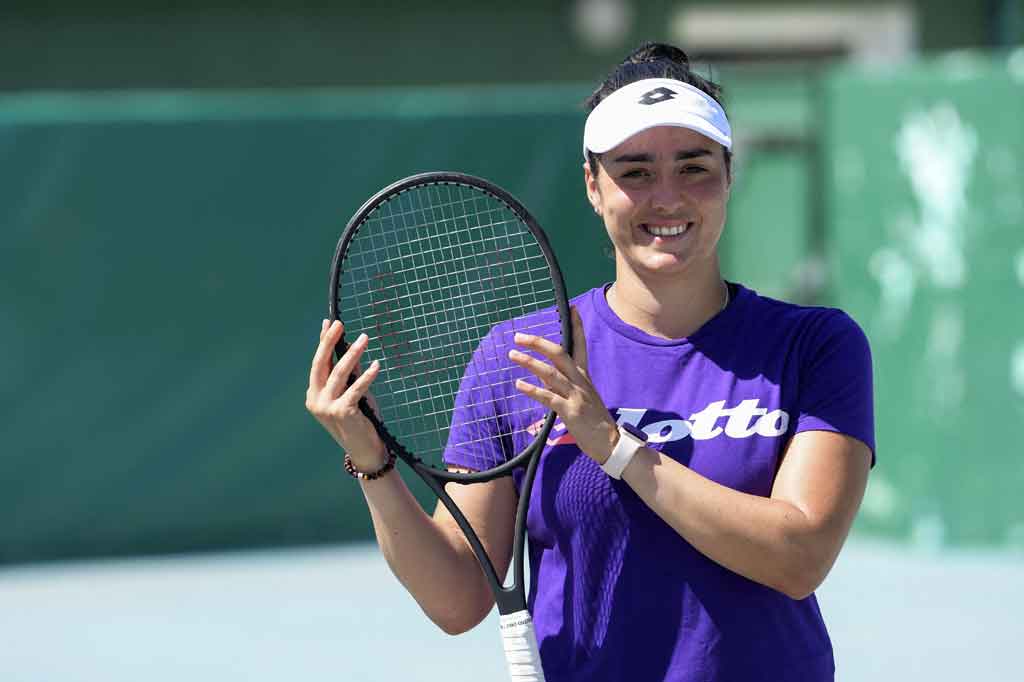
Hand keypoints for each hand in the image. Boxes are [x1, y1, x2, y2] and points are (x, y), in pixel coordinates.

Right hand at [305, 320, 387, 469]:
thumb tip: (351, 347)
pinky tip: (377, 365)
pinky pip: (356, 389)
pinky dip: (367, 376)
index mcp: (314, 395)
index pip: (318, 363)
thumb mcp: (352, 393)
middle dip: (330, 341)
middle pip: (321, 364)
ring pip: (339, 373)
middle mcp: (315, 400)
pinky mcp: (342, 413)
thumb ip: (350, 374)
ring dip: (353, 354)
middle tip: (340, 323)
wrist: (365, 451)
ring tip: (364, 338)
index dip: (323, 342)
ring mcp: (326, 407)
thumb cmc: (360, 420)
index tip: (328, 322)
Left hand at [507, 307, 618, 463]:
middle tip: (519, 336)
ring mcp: (576, 396)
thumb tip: (540, 374)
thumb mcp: (579, 396)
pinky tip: (519, 385)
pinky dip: (533, 390)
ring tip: (512, 354)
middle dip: (538, 343)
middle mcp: (580, 381)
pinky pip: (548, 397)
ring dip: (530, 362)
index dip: (577, 327)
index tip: (572, 308)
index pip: (580, 345)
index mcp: (584, 376)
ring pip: (551, 373)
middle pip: (560, 354)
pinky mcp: (570, 412)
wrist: (610, 443)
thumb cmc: (593, 420)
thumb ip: (560, 384)